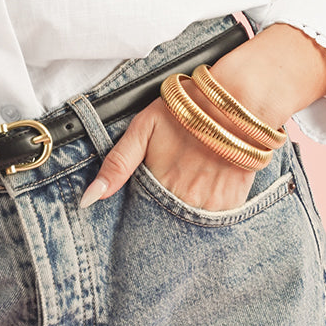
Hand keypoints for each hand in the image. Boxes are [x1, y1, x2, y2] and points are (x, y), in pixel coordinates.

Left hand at [78, 95, 256, 212]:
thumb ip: (117, 164)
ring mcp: (211, 205)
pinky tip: (207, 183)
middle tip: (171, 183)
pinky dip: (209, 206)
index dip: (140, 211)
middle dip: (162, 211)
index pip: (141, 216)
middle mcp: (185, 201)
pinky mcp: (233, 203)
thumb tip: (90, 198)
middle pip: (166, 222)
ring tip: (189, 182)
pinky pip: (216, 219)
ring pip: (190, 224)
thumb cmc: (186, 110)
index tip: (144, 201)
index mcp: (158, 185)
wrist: (235, 101)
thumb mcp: (142, 129)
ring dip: (185, 210)